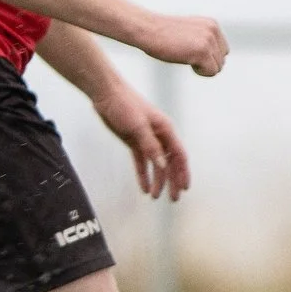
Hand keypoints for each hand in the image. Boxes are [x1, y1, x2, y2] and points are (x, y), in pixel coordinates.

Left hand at [93, 85, 190, 200]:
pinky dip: (143, 174)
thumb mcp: (137, 125)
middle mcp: (159, 135)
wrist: (105, 92)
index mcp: (165, 129)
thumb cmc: (124, 104)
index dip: (183, 172)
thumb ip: (150, 145)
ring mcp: (146, 139)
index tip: (185, 188)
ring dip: (157, 180)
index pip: (179, 155)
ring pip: (156, 164)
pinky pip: (141, 161)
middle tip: (173, 199)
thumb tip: (162, 164)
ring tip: (155, 197)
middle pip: (169, 162)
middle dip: (172, 181)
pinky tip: (143, 187)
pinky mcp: (133, 141)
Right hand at [137, 13, 228, 76]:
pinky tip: (185, 61)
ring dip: (202, 68)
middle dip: (206, 63)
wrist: (147, 29)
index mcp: (212, 25)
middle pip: (221, 60)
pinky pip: (211, 72)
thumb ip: (203, 39)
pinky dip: (199, 72)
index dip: (208, 57)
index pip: (223, 50)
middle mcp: (213, 31)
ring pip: (217, 67)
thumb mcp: (189, 32)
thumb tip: (213, 59)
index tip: (190, 52)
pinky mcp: (202, 51)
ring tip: (184, 57)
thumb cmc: (162, 35)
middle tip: (186, 56)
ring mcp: (208, 41)